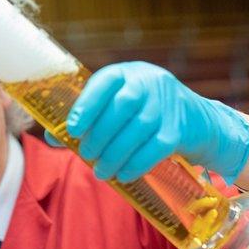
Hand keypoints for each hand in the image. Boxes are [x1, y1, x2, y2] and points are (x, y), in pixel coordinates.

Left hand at [62, 61, 248, 183]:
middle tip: (85, 155)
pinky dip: (137, 163)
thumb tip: (52, 138)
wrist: (196, 120)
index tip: (71, 129)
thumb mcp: (116, 106)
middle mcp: (150, 83)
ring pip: (139, 129)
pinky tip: (123, 175)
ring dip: (115, 154)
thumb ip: (86, 119)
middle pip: (122, 107)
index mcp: (127, 73)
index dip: (87, 104)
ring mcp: (168, 105)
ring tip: (100, 171)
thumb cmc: (143, 112)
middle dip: (99, 135)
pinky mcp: (180, 129)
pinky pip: (157, 147)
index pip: (106, 81)